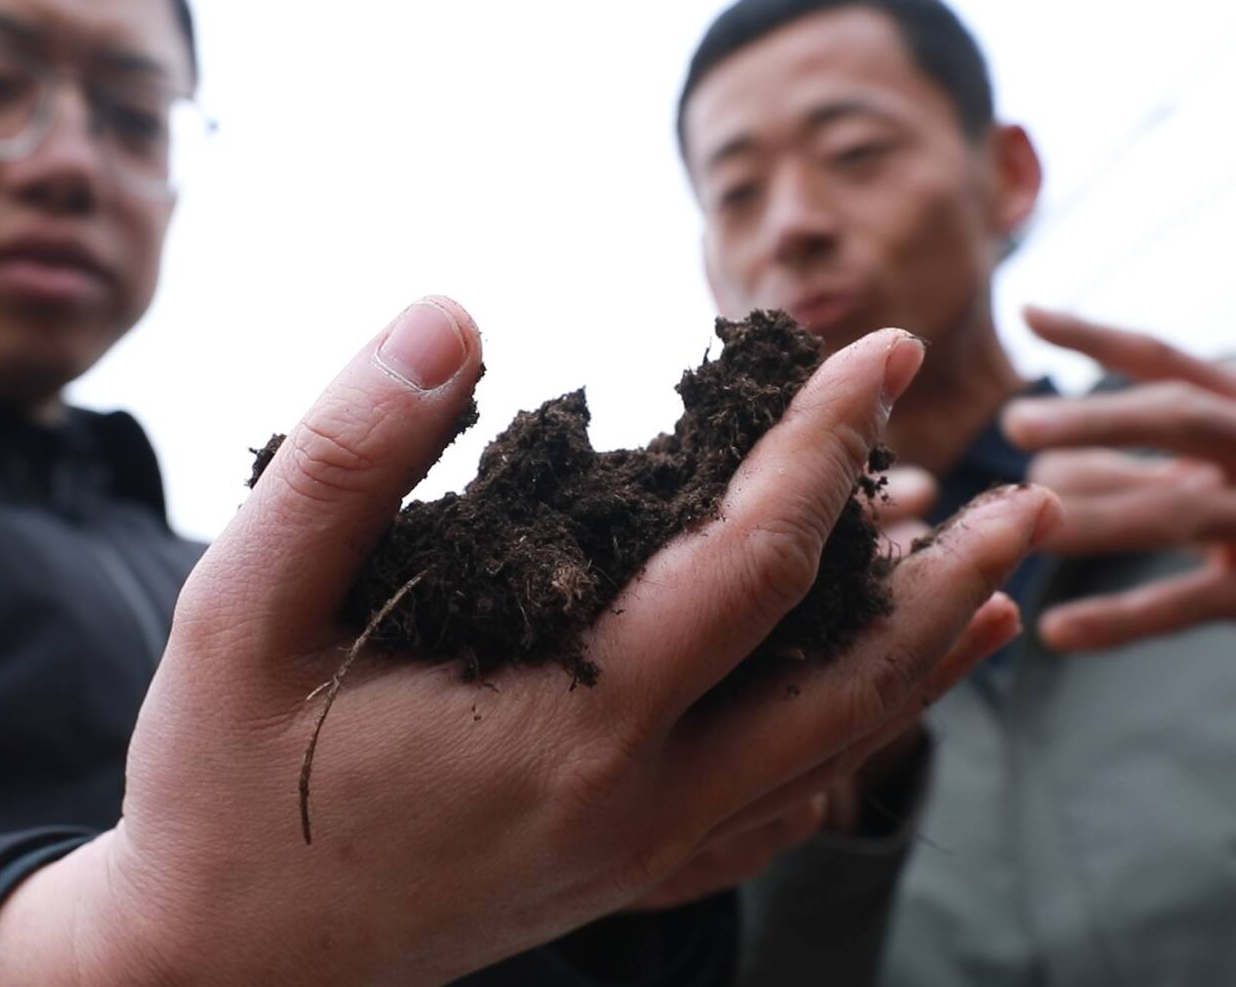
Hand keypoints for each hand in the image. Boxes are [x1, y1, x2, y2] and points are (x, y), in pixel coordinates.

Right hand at [0, 298, 1056, 986]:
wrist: (217, 970)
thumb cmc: (221, 780)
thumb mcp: (241, 606)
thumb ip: (345, 454)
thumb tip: (451, 315)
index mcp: (573, 721)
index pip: (750, 560)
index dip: (824, 444)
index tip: (880, 348)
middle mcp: (640, 800)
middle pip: (846, 680)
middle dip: (940, 573)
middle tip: (1018, 483)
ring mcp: (643, 853)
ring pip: (830, 755)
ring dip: (919, 661)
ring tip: (990, 583)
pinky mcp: (626, 880)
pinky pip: (779, 817)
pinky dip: (851, 749)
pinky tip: (880, 716)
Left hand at [1003, 307, 1235, 675]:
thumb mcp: (1230, 456)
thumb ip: (1143, 451)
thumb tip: (1039, 464)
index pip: (1168, 356)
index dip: (1097, 335)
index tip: (1027, 313)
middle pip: (1181, 418)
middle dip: (1095, 418)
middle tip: (1015, 422)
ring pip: (1178, 513)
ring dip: (1094, 519)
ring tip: (1024, 524)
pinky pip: (1187, 604)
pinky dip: (1119, 620)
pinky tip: (1057, 630)